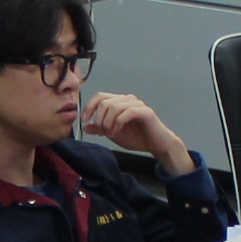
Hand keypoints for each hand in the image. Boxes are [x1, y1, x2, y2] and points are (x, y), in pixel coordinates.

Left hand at [78, 90, 192, 174]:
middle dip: (99, 119)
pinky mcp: (145, 112)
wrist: (156, 145)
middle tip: (102, 132)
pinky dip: (117, 123)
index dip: (89, 106)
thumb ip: (100, 129)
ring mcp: (137, 104)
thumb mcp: (113, 134)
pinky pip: (126, 113)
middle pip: (104, 102)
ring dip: (107, 123)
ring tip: (110, 134)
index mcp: (120, 102)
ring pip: (114, 107)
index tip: (84, 120)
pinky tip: (117, 132)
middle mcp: (128, 100)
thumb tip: (86, 127)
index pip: (100, 96)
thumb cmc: (137, 138)